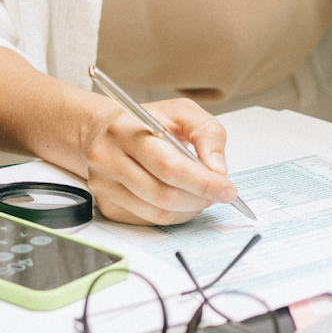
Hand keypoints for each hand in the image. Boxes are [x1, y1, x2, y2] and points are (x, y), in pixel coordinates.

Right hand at [80, 97, 235, 225]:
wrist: (103, 132)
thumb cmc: (147, 121)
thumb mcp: (181, 112)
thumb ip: (206, 132)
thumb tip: (218, 169)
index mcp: (126, 130)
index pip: (169, 166)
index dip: (203, 182)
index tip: (228, 188)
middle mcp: (108, 159)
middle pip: (164, 194)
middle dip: (200, 198)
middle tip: (220, 193)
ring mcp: (105, 186)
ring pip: (158, 213)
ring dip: (190, 209)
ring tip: (202, 195)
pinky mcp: (107, 206)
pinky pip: (150, 220)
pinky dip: (175, 215)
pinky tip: (182, 200)